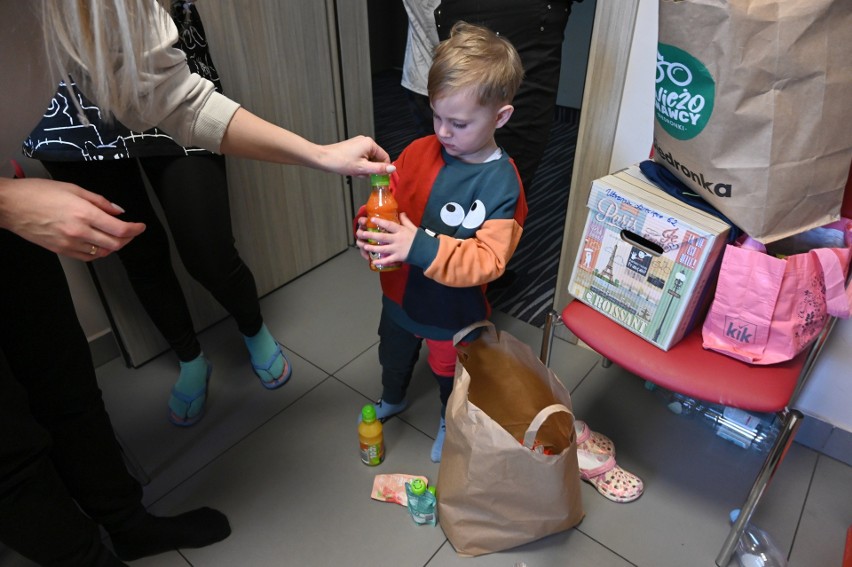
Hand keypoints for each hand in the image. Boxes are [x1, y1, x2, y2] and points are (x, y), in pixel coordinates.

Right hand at [0, 178, 145, 260]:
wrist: (10, 205)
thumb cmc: (36, 193)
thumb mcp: (73, 189)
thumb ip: (99, 201)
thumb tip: (118, 210)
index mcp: (84, 214)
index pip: (120, 229)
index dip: (135, 230)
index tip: (140, 226)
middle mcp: (79, 231)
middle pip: (115, 244)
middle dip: (128, 239)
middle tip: (131, 232)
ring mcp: (69, 243)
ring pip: (102, 253)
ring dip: (114, 246)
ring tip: (116, 237)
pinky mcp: (60, 250)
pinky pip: (87, 257)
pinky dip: (98, 252)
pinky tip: (99, 243)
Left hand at [319, 136, 394, 176]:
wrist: (323, 159)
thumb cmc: (340, 161)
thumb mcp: (363, 168)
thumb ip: (379, 169)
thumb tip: (392, 169)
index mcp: (370, 144)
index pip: (385, 157)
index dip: (383, 169)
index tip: (380, 177)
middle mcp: (365, 141)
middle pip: (376, 159)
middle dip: (370, 169)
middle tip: (361, 174)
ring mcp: (359, 144)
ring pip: (368, 160)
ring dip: (363, 169)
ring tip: (354, 171)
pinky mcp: (353, 148)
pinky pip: (362, 159)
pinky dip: (359, 166)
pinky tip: (351, 169)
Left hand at [355, 212, 416, 267]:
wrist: (426, 251)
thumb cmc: (419, 239)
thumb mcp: (413, 228)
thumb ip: (406, 221)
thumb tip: (401, 213)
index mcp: (401, 231)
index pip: (389, 225)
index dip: (380, 222)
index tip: (372, 219)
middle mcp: (397, 239)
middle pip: (382, 236)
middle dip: (372, 235)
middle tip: (363, 233)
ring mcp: (397, 249)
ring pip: (383, 248)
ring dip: (373, 247)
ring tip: (365, 246)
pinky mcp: (398, 257)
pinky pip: (388, 260)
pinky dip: (381, 261)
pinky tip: (374, 261)